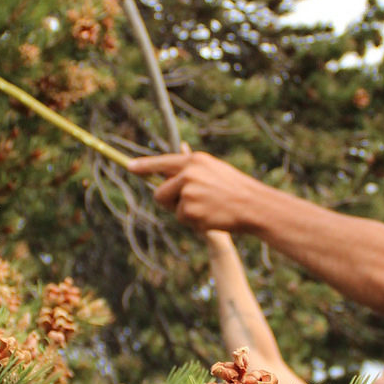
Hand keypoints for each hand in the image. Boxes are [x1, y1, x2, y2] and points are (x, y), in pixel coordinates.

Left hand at [126, 149, 261, 231]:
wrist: (254, 205)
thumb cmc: (236, 189)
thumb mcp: (214, 171)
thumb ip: (191, 171)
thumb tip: (167, 176)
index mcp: (194, 161)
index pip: (162, 163)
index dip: (144, 166)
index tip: (130, 167)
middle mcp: (188, 174)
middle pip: (159, 192)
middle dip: (167, 202)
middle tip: (187, 204)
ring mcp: (188, 193)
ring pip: (170, 208)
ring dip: (183, 212)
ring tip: (207, 208)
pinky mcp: (189, 210)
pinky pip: (181, 219)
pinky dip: (193, 222)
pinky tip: (210, 216)